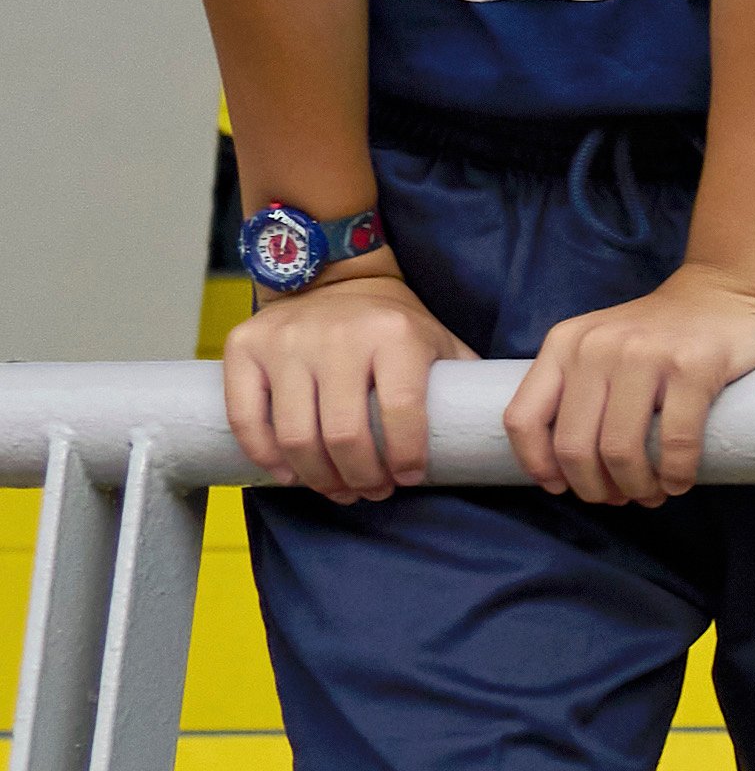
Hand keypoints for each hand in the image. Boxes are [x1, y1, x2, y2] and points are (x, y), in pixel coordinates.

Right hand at [224, 261, 460, 508]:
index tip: (409, 479)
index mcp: (395, 334)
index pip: (401, 411)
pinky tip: (289, 473)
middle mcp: (338, 336)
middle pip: (344, 435)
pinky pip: (247, 417)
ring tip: (338, 489)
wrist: (332, 278)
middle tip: (371, 492)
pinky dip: (265, 456)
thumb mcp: (437, 340)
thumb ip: (461, 382)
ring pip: (296, 435)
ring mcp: (287, 340)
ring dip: (318, 477)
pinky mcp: (245, 347)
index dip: (406, 457)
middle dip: (361, 477)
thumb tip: (494, 435)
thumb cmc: (394, 325)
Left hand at [507, 261, 754, 507]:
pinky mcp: (694, 365)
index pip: (524, 418)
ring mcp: (645, 354)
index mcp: (565, 343)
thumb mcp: (602, 344)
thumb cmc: (666, 332)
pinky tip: (681, 482)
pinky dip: (676, 475)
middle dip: (595, 488)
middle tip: (619, 497)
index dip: (538, 466)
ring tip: (652, 494)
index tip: (562, 487)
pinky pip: (674, 440)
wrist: (733, 289)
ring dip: (636, 487)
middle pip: (573, 446)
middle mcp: (597, 346)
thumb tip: (568, 465)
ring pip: (619, 450)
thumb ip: (578, 386)